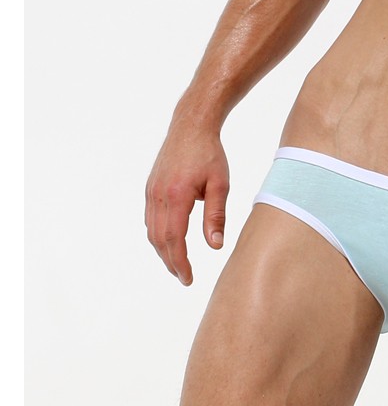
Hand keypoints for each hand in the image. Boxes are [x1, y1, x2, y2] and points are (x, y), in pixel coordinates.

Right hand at [144, 121, 229, 285]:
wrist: (190, 126)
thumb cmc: (210, 153)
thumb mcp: (220, 184)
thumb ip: (216, 216)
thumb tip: (215, 247)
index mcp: (177, 195)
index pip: (174, 239)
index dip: (180, 262)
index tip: (188, 279)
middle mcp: (158, 195)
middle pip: (159, 239)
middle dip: (170, 262)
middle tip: (184, 278)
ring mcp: (151, 191)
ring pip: (152, 231)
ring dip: (163, 251)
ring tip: (178, 264)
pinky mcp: (150, 187)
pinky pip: (150, 218)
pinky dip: (158, 235)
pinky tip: (169, 241)